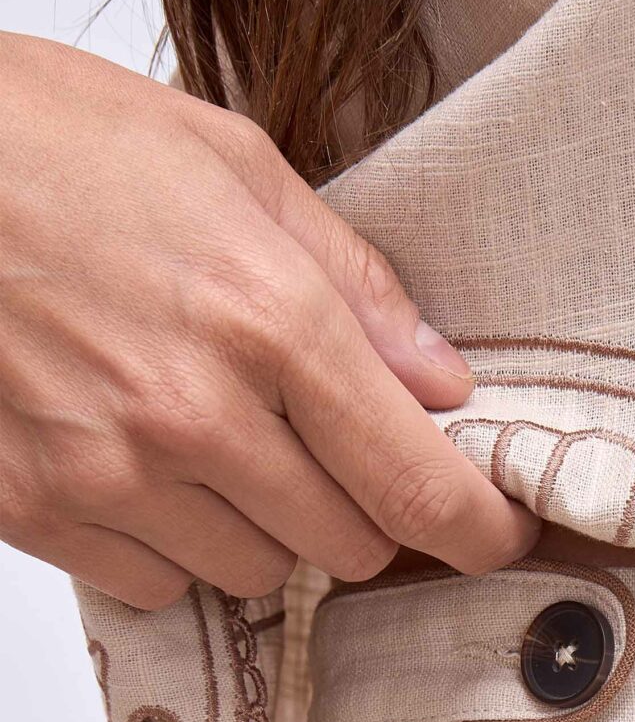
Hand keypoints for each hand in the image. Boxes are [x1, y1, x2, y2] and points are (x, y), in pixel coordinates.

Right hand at [0, 32, 535, 608]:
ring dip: (258, 527)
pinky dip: (167, 542)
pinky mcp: (34, 508)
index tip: (500, 531)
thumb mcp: (227, 163)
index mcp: (263, 317)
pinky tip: (136, 459)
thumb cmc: (44, 138)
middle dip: (355, 508)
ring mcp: (107, 472)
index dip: (479, 527)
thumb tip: (440, 378)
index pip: (416, 483)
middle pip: (346, 546)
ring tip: (205, 431)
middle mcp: (193, 414)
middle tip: (319, 444)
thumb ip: (351, 283)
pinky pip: (156, 583)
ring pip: (253, 574)